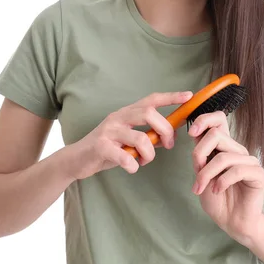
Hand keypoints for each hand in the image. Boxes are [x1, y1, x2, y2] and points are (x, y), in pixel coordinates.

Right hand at [66, 91, 192, 179]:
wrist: (76, 159)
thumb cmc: (106, 149)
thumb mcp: (127, 140)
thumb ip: (146, 136)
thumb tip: (166, 137)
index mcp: (126, 113)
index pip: (151, 99)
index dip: (171, 97)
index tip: (188, 96)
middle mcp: (118, 117)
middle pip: (149, 113)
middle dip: (165, 130)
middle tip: (167, 145)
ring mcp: (109, 130)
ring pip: (140, 137)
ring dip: (149, 154)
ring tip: (144, 161)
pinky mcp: (100, 146)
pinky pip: (125, 156)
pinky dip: (133, 165)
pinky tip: (131, 167)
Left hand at [188, 111, 263, 244]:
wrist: (232, 223)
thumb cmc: (217, 199)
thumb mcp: (201, 174)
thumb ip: (200, 156)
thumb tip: (195, 135)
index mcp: (224, 146)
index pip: (219, 119)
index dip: (204, 119)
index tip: (191, 132)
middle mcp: (237, 150)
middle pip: (216, 135)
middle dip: (199, 153)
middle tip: (196, 173)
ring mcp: (249, 161)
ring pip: (223, 156)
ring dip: (206, 174)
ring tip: (201, 188)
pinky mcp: (258, 174)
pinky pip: (236, 170)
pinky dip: (222, 181)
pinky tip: (216, 190)